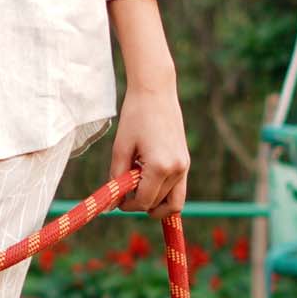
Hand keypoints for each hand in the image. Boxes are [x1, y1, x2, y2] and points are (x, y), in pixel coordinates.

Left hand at [110, 82, 189, 217]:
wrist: (156, 92)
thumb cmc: (135, 116)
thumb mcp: (120, 148)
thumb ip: (116, 178)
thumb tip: (110, 204)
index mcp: (160, 166)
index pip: (144, 201)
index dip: (127, 205)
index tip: (115, 200)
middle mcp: (177, 169)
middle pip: (158, 203)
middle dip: (140, 203)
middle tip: (124, 192)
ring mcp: (184, 166)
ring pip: (173, 201)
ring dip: (155, 202)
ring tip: (136, 189)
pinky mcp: (186, 162)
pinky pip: (178, 189)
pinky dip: (163, 192)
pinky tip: (145, 178)